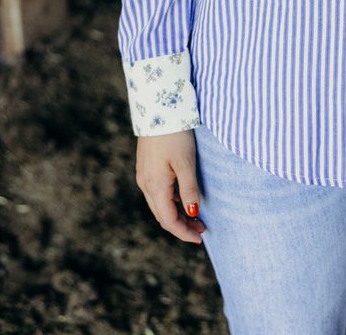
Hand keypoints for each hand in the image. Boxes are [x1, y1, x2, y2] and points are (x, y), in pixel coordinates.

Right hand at [135, 129, 206, 243]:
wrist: (158, 108)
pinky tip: (182, 198)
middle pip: (162, 215)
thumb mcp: (186, 162)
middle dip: (181, 225)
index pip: (168, 220)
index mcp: (155, 186)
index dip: (184, 232)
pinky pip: (156, 193)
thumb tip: (193, 213)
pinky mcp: (145, 167)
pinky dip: (170, 202)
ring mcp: (143, 176)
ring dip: (176, 214)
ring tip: (195, 216)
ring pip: (158, 205)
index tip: (200, 238)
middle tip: (202, 228)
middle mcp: (145, 184)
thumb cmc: (175, 134)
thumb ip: (189, 189)